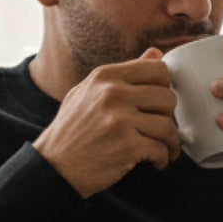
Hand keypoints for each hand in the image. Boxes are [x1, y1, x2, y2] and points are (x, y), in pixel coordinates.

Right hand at [34, 51, 181, 197]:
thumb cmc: (71, 132)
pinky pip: (160, 149)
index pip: (157, 69)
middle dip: (168, 117)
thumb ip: (123, 75)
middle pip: (168, 97)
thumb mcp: (88, 93)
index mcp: (105, 76)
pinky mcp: (126, 146)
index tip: (159, 105)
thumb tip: (156, 53)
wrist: (53, 168)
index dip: (164, 88)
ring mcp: (120, 119)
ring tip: (162, 150)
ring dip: (169, 142)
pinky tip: (154, 162)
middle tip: (160, 131)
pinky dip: (162, 159)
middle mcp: (113, 93)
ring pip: (168, 125)